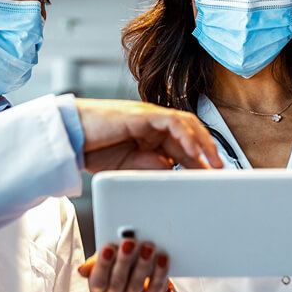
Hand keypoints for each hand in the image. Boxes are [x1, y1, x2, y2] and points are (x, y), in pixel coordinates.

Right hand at [75, 99, 222, 171]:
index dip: (200, 161)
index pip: (183, 146)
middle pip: (191, 133)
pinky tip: (193, 152)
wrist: (71, 137)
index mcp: (151, 137)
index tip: (212, 177)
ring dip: (203, 143)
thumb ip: (151, 168)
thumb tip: (173, 172)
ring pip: (187, 124)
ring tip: (213, 162)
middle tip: (220, 171)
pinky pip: (173, 121)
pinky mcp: (143, 114)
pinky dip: (186, 136)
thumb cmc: (94, 149)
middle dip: (208, 152)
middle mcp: (154, 125)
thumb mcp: (130, 168)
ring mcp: (149, 117)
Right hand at [77, 240, 172, 291]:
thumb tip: (82, 270)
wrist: (139, 274)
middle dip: (123, 261)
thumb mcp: (105, 259)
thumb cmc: (118, 262)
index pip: (98, 280)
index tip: (108, 247)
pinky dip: (159, 272)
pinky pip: (155, 288)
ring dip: (142, 265)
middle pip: (117, 282)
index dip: (103, 265)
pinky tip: (162, 257)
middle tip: (129, 242)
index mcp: (98, 288)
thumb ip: (96, 262)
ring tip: (147, 247)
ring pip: (136, 285)